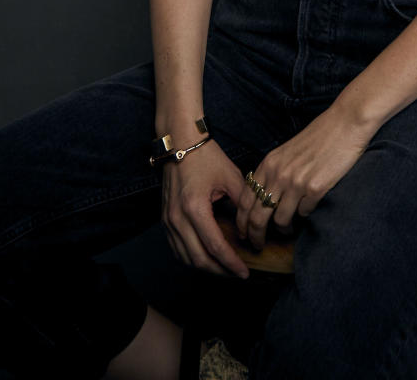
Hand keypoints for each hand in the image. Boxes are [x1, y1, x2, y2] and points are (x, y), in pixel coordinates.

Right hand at [161, 139, 249, 277]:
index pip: (215, 247)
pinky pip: (176, 249)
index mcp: (195, 208)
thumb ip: (242, 202)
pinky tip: (205, 258)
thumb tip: (251, 227)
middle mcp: (177, 219)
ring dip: (205, 268)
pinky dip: (191, 258)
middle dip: (220, 271)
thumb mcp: (231, 176)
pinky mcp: (165, 219)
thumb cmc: (206, 156)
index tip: (245, 272)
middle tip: (237, 274)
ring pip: (185, 258)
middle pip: (198, 259)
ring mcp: (168, 221)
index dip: (231, 263)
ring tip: (224, 269)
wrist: (180, 142)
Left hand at [236, 105, 369, 249]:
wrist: (345, 123)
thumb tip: (265, 197)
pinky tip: (308, 209)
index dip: (241, 221)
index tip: (244, 232)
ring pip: (280, 220)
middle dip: (255, 236)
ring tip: (287, 231)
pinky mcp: (315, 189)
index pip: (245, 199)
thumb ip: (274, 171)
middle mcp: (279, 174)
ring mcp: (296, 182)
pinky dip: (304, 216)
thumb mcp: (287, 151)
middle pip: (257, 216)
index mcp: (269, 163)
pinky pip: (304, 214)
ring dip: (283, 230)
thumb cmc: (319, 136)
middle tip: (258, 245)